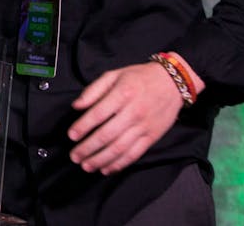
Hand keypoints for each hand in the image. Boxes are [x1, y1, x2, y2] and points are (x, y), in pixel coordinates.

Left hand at [68, 61, 182, 174]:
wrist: (172, 83)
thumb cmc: (139, 78)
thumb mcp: (114, 75)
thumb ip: (93, 90)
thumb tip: (77, 106)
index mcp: (122, 94)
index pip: (98, 114)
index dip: (83, 126)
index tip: (71, 136)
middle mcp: (133, 112)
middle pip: (107, 135)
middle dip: (88, 148)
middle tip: (74, 156)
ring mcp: (144, 127)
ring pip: (120, 148)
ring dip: (101, 160)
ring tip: (86, 166)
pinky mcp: (152, 137)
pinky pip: (134, 154)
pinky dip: (120, 164)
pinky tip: (106, 169)